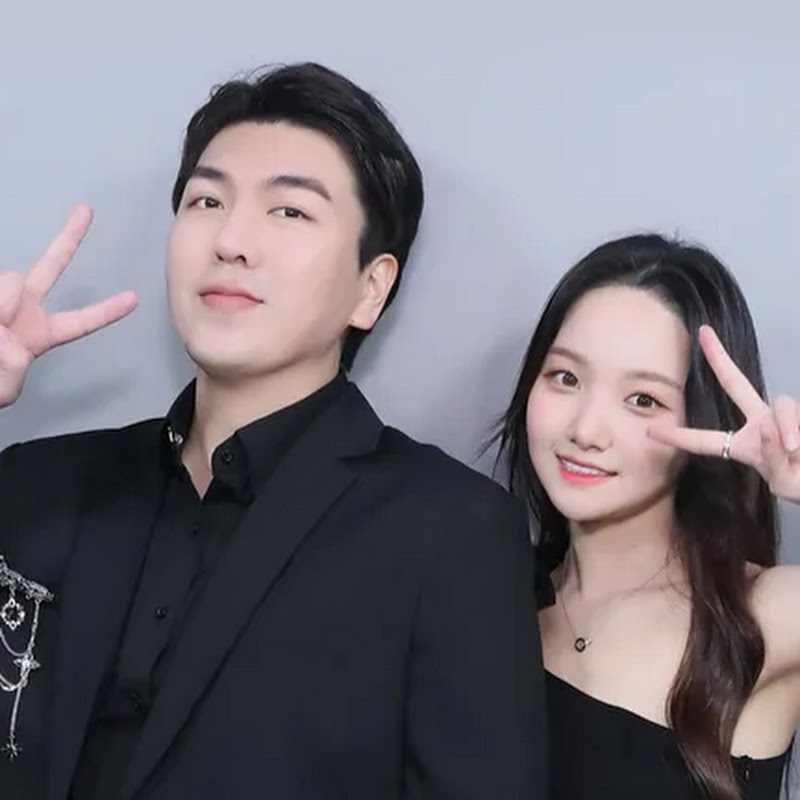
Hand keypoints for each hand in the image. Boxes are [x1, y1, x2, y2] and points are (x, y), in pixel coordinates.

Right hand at [0, 205, 137, 407]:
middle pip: (50, 265)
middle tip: (86, 211)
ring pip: (13, 282)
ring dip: (2, 308)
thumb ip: (13, 364)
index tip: (134, 298)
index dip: (107, 311)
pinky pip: (0, 289)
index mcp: (38, 333)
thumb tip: (6, 323)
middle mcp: (21, 307)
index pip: (80, 322)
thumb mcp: (5, 386)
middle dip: (69, 237)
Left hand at [647, 325, 799, 502]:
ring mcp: (784, 417)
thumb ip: (774, 458)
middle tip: (703, 333)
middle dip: (719, 357)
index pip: (704, 441)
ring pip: (781, 407)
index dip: (678, 436)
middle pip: (736, 384)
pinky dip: (793, 432)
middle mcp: (761, 424)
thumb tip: (767, 427)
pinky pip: (793, 416)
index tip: (650, 430)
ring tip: (793, 451)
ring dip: (784, 431)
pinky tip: (798, 448)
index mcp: (743, 446)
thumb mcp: (783, 480)